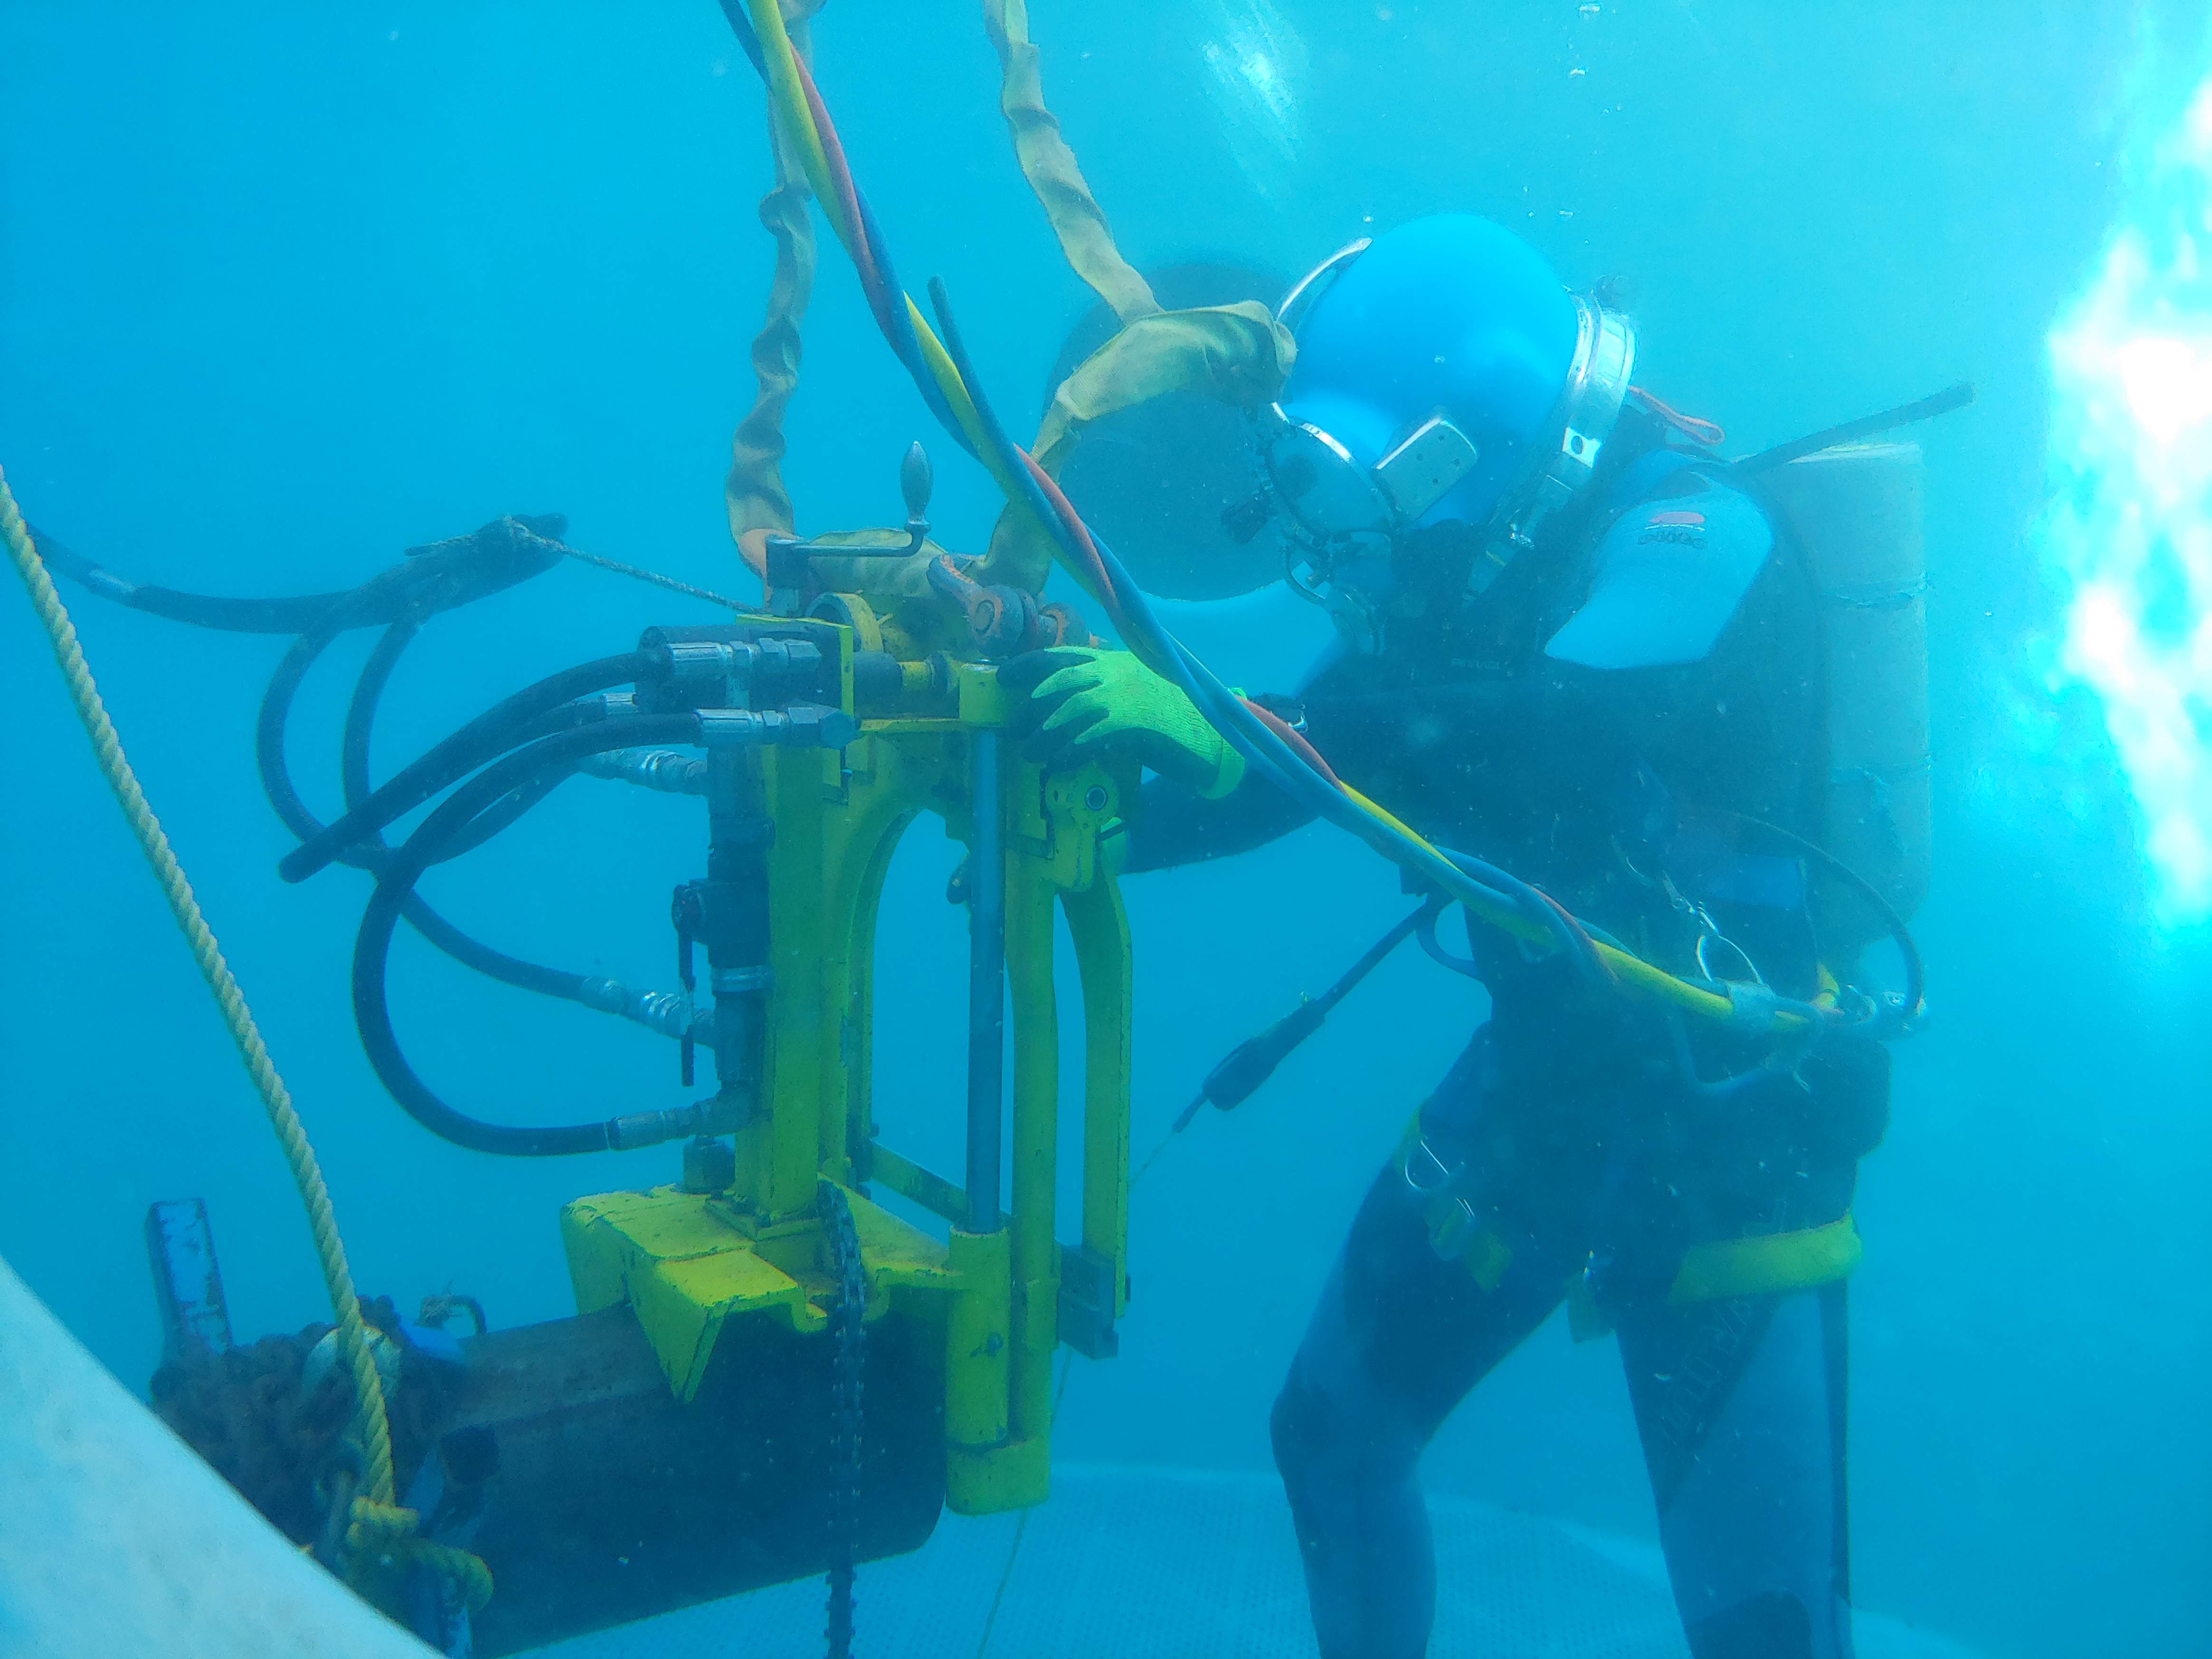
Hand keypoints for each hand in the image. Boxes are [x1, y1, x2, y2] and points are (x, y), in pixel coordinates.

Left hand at [1000, 646, 1245, 798]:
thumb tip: (1055, 711)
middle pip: (1061, 679)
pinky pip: (1093, 735)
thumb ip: (1100, 695)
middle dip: (1031, 705)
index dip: (1028, 665)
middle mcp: (1118, 672)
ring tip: (1030, 753)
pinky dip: (1070, 751)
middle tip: (1013, 730)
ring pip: (1073, 707)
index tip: (1002, 678)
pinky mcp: (1138, 723)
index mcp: (1114, 662)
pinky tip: (1058, 764)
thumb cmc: (1169, 719)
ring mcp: (1129, 695)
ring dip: (1045, 732)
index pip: (1063, 656)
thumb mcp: (1132, 695)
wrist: (1212, 734)